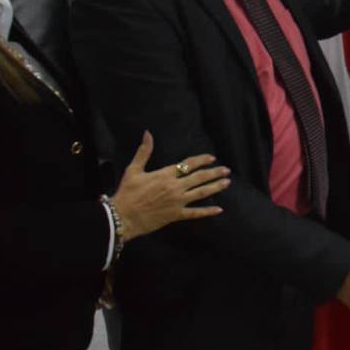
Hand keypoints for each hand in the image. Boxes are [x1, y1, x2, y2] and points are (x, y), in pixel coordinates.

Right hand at [111, 131, 229, 241]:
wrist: (122, 216)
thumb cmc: (127, 193)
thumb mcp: (133, 170)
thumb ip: (144, 151)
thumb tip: (148, 133)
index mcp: (165, 175)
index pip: (188, 164)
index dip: (201, 160)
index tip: (212, 158)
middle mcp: (175, 187)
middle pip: (199, 177)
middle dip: (214, 173)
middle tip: (226, 170)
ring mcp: (177, 201)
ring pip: (201, 193)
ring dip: (215, 187)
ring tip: (227, 182)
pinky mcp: (176, 215)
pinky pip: (195, 213)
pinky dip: (207, 211)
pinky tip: (219, 209)